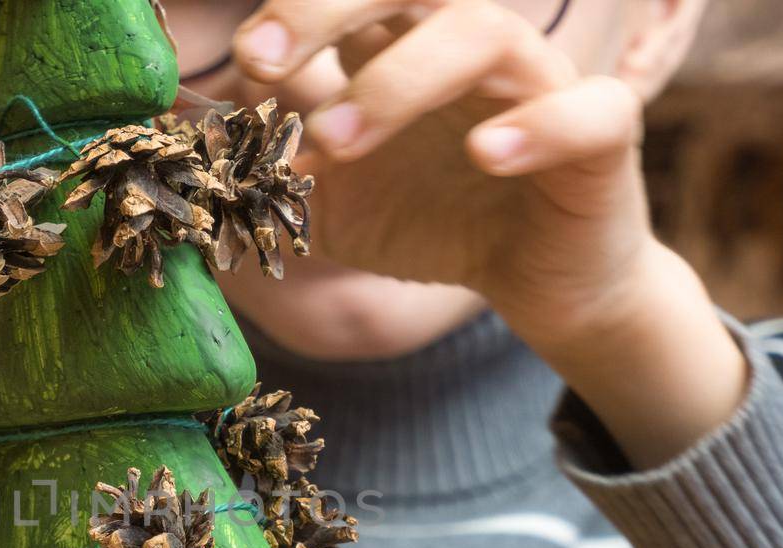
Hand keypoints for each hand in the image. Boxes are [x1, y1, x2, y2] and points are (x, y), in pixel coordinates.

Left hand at [234, 0, 748, 466]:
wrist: (536, 285)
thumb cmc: (434, 222)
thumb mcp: (328, 197)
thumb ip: (266, 159)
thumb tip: (180, 128)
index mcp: (403, 45)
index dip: (295, 9)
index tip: (242, 57)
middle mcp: (470, 45)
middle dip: (326, 8)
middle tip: (263, 58)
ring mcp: (541, 81)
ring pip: (485, 35)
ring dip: (401, 80)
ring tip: (338, 137)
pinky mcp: (603, 136)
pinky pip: (589, 111)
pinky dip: (538, 126)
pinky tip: (487, 153)